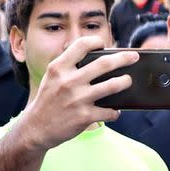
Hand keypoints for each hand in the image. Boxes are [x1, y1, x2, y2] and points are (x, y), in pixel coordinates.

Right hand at [20, 36, 137, 150]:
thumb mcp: (51, 78)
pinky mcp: (84, 117)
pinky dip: (114, 111)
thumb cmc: (47, 101)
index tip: (104, 44)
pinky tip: (113, 111)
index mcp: (58, 68)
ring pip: (112, 86)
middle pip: (104, 63)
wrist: (36, 129)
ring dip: (124, 82)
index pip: (82, 45)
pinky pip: (109, 111)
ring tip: (127, 81)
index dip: (97, 41)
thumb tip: (96, 57)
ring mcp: (77, 99)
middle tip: (133, 57)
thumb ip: (68, 66)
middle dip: (124, 58)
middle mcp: (68, 81)